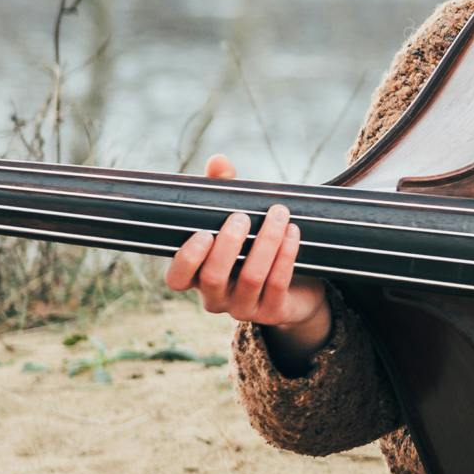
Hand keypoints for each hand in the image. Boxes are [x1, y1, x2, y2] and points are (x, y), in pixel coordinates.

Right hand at [165, 155, 330, 359]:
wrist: (296, 285)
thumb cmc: (254, 244)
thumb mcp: (237, 216)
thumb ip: (222, 189)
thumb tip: (218, 161)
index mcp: (198, 275)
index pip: (176, 279)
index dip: (186, 260)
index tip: (203, 232)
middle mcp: (215, 297)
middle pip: (213, 278)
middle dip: (228, 245)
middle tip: (242, 217)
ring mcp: (243, 308)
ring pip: (250, 278)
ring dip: (266, 243)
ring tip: (278, 214)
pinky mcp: (272, 312)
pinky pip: (277, 284)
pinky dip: (285, 255)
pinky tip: (292, 231)